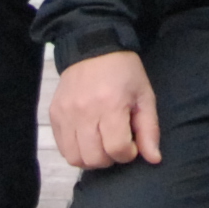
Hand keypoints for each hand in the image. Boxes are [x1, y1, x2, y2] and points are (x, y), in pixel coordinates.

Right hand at [51, 49, 161, 168]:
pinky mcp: (54, 115)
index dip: (128, 153)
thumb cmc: (124, 73)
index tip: (131, 142)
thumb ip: (149, 129)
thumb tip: (154, 159)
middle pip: (95, 158)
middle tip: (116, 144)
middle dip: (111, 158)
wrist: (93, 48)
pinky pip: (62, 148)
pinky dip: (76, 150)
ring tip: (101, 144)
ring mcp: (66, 114)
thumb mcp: (144, 96)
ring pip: (75, 158)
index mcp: (110, 105)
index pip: (117, 149)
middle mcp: (84, 112)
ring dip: (92, 158)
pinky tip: (87, 139)